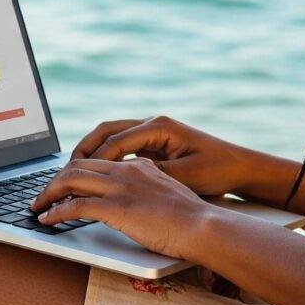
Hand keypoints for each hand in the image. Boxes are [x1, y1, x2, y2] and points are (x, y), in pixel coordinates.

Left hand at [28, 156, 214, 258]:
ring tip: (37, 206)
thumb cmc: (192, 218)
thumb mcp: (168, 195)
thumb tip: (135, 203)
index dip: (76, 173)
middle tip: (42, 195)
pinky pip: (75, 205)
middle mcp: (127, 170)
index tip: (64, 186)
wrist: (204, 225)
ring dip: (49, 193)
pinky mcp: (116, 207)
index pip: (98, 162)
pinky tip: (47, 220)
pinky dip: (56, 211)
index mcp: (140, 165)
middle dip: (55, 180)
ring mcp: (121, 187)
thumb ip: (148, 192)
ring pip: (71, 180)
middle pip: (78, 165)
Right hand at [66, 114, 250, 197]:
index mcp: (158, 126)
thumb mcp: (185, 176)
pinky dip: (106, 158)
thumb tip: (122, 180)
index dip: (93, 159)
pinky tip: (96, 177)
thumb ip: (153, 175)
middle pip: (106, 131)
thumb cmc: (217, 170)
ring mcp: (152, 132)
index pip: (115, 140)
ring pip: (111, 137)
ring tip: (72, 174)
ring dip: (92, 153)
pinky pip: (122, 146)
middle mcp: (152, 124)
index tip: (74, 176)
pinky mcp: (154, 144)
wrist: (240, 166)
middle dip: (83, 150)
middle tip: (64, 171)